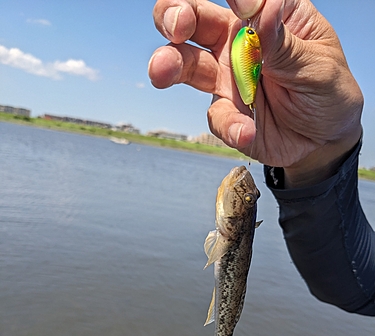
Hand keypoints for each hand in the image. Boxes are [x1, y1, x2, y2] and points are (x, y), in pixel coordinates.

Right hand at [148, 0, 362, 186]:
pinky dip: (229, 126)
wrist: (324, 140)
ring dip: (169, 65)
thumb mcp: (318, 64)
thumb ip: (285, 42)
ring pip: (186, 64)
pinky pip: (216, 117)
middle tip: (176, 27)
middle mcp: (237, 44)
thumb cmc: (327, 91)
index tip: (241, 5)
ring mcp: (227, 80)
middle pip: (193, 20)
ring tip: (159, 72)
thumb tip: (262, 12)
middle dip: (175, 17)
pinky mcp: (227, 114)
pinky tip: (246, 132)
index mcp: (265, 18)